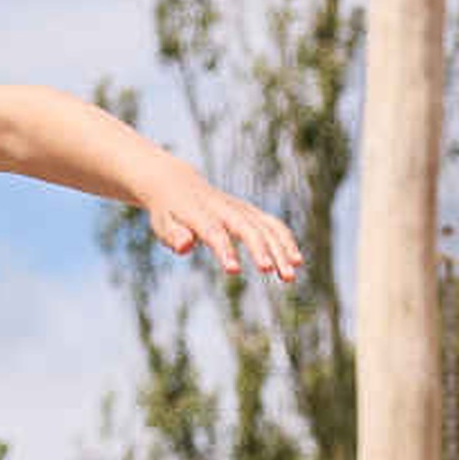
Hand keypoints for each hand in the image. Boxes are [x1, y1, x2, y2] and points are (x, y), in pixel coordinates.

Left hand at [143, 173, 303, 284]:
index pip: (214, 232)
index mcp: (200, 213)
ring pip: (265, 226)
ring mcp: (240, 209)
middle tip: (271, 272)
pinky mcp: (250, 212)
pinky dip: (286, 240)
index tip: (233, 270)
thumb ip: (173, 235)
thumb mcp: (162, 223)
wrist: (178, 184)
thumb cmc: (167, 211)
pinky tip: (297, 261)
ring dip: (280, 249)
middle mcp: (225, 209)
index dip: (224, 249)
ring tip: (290, 275)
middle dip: (261, 249)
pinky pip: (272, 224)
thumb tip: (184, 247)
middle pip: (247, 228)